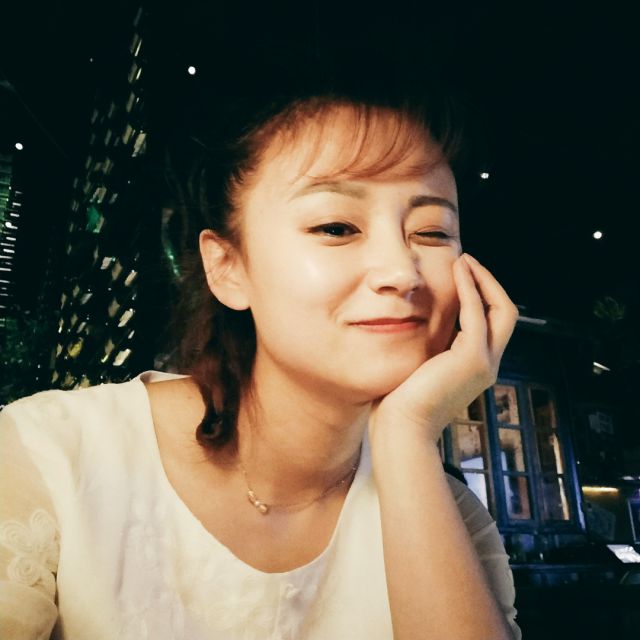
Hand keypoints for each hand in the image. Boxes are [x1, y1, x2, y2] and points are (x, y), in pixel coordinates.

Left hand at [369, 253, 518, 447]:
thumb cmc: (401, 402)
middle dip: (489, 283)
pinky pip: (478, 314)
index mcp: (475, 367)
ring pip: (501, 310)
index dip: (482, 295)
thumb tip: (414, 328)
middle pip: (506, 314)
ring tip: (464, 260)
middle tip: (467, 261)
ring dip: (482, 280)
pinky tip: (457, 272)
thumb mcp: (420, 368)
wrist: (400, 428)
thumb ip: (429, 348)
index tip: (461, 273)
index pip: (492, 323)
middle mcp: (487, 365)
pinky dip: (471, 289)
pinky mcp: (472, 359)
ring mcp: (484, 363)